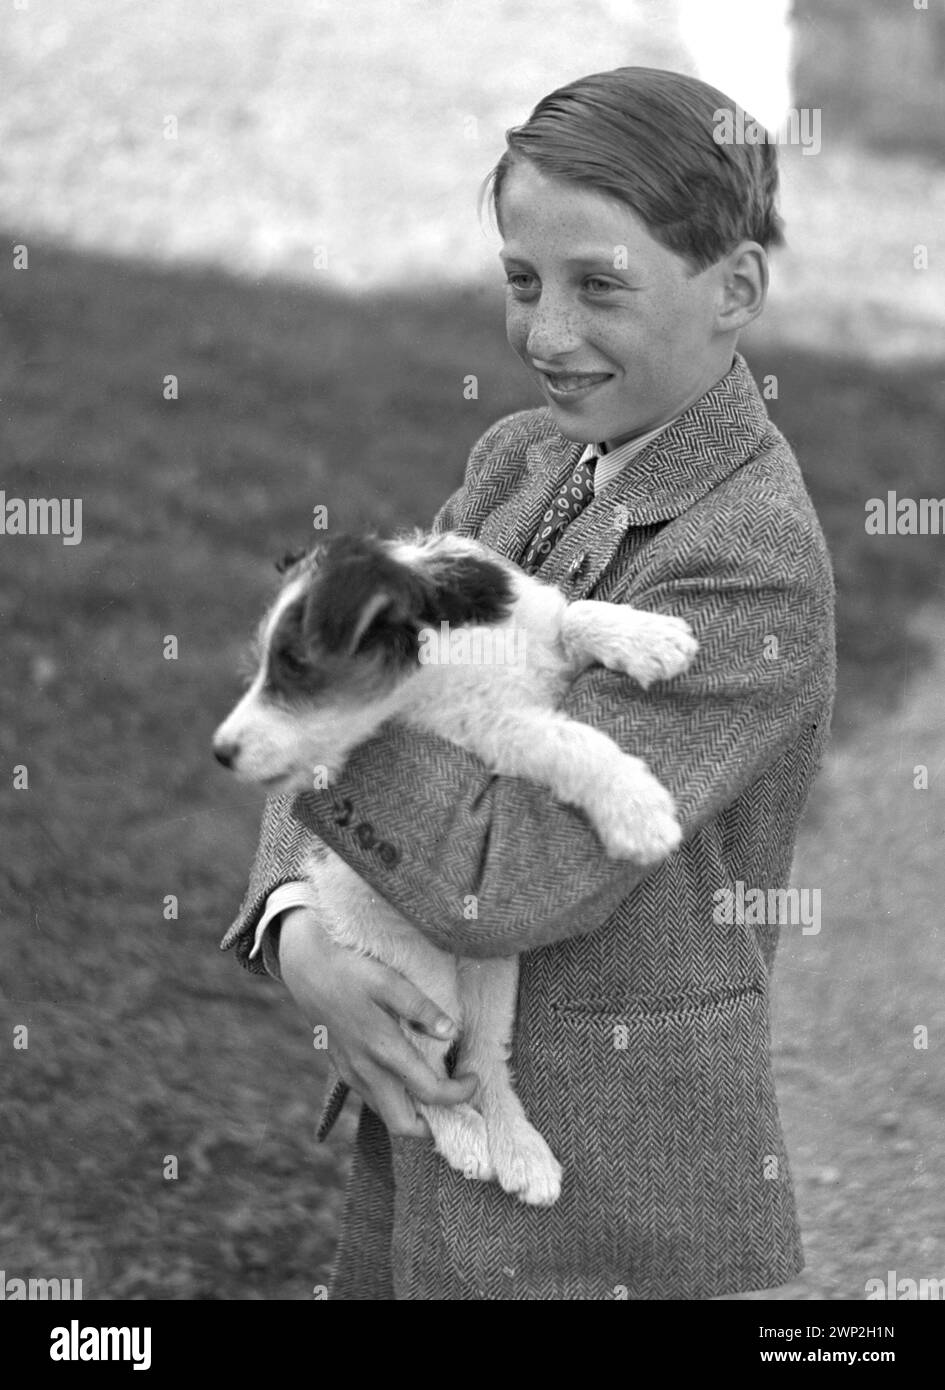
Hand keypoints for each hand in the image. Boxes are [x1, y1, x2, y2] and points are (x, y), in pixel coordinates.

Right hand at [277, 906, 477, 1138]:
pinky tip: (410, 1078)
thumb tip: (450, 1031)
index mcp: (383, 1049)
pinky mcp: (344, 1071)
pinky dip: (396, 1100)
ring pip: (386, 1115)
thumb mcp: (388, 980)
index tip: (473, 1078)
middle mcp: (366, 1070)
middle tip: (456, 1100)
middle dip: (434, 1125)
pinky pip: (373, 1100)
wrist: (307, 969)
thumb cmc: (351, 970)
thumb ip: (420, 1007)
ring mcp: (352, 1074)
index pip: (429, 1092)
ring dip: (415, 1114)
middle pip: (403, 1125)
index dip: (459, 1094)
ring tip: (438, 1089)